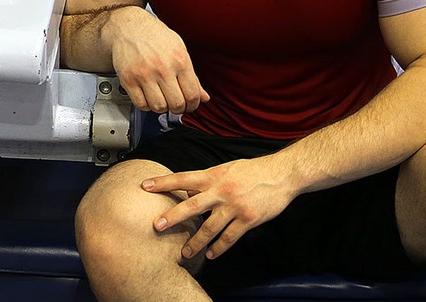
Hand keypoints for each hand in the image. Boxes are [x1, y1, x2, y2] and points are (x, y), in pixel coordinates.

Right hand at [108, 7, 207, 113]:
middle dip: (178, 108)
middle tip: (176, 104)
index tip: (189, 105)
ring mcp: (144, 74)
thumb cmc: (155, 36)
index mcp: (179, 60)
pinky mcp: (128, 79)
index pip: (192, 95)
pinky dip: (146, 105)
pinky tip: (148, 96)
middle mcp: (162, 68)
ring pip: (158, 107)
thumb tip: (204, 97)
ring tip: (161, 99)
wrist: (129, 26)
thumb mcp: (180, 50)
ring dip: (162, 107)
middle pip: (176, 104)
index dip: (193, 105)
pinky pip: (140, 104)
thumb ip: (192, 76)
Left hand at [141, 156, 295, 259]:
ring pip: (210, 228)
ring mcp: (234, 206)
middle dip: (173, 217)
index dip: (163, 182)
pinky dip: (219, 248)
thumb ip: (207, 180)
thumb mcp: (226, 169)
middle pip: (192, 205)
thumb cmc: (252, 170)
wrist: (282, 174)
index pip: (182, 179)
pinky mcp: (248, 219)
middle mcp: (221, 191)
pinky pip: (230, 237)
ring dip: (196, 242)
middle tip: (157, 226)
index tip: (144, 186)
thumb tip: (188, 190)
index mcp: (213, 176)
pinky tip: (211, 255)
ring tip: (184, 253)